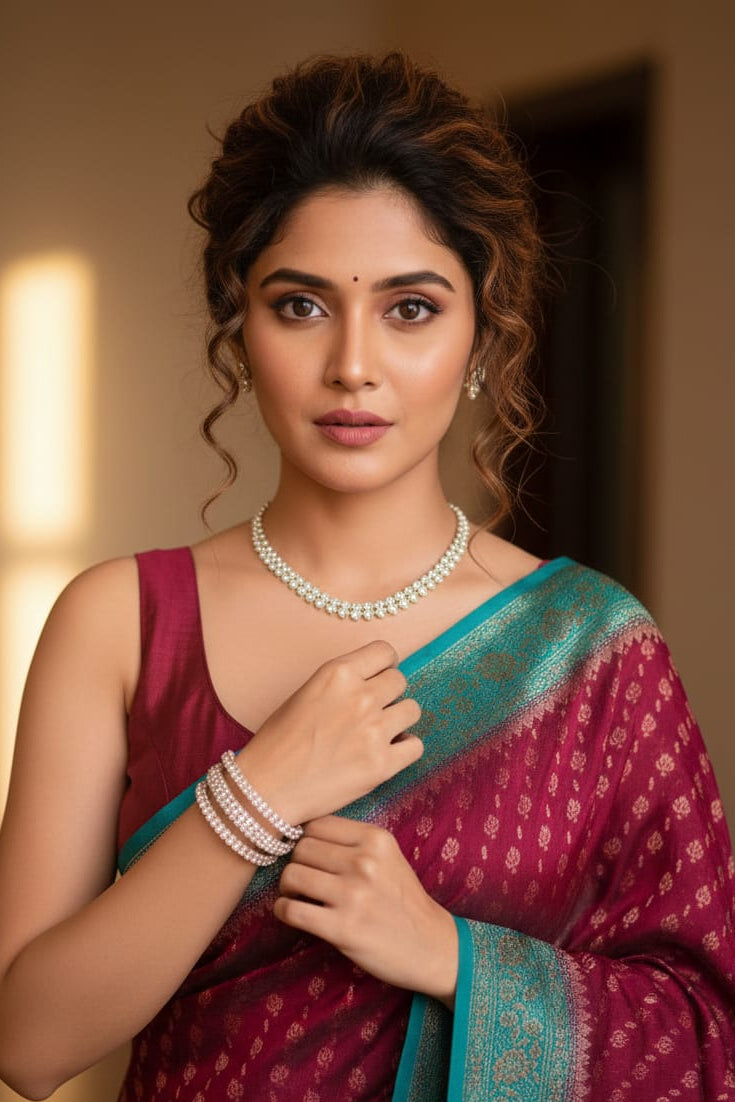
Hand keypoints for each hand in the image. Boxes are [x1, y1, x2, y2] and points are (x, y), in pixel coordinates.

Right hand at [237, 641, 421, 824]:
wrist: (267, 789)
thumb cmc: (278, 742)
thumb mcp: (306, 693)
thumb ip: (342, 683)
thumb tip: (373, 681)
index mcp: (338, 674)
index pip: (385, 652)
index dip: (383, 665)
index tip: (378, 676)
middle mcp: (360, 697)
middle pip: (400, 680)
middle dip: (388, 694)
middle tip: (372, 711)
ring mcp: (374, 731)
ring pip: (412, 710)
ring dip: (398, 720)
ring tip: (378, 733)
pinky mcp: (382, 764)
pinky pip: (415, 746)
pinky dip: (404, 749)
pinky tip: (385, 754)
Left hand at [274, 816, 457, 1006]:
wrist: (431, 946)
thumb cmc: (402, 900)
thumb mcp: (387, 857)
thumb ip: (352, 842)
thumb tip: (300, 835)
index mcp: (376, 839)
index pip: (316, 824)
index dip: (307, 840)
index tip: (309, 856)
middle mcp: (365, 862)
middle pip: (301, 848)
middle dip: (296, 863)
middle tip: (301, 879)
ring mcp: (353, 895)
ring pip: (292, 875)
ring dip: (286, 887)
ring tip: (296, 895)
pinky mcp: (342, 928)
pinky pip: (292, 910)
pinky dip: (283, 910)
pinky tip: (291, 912)